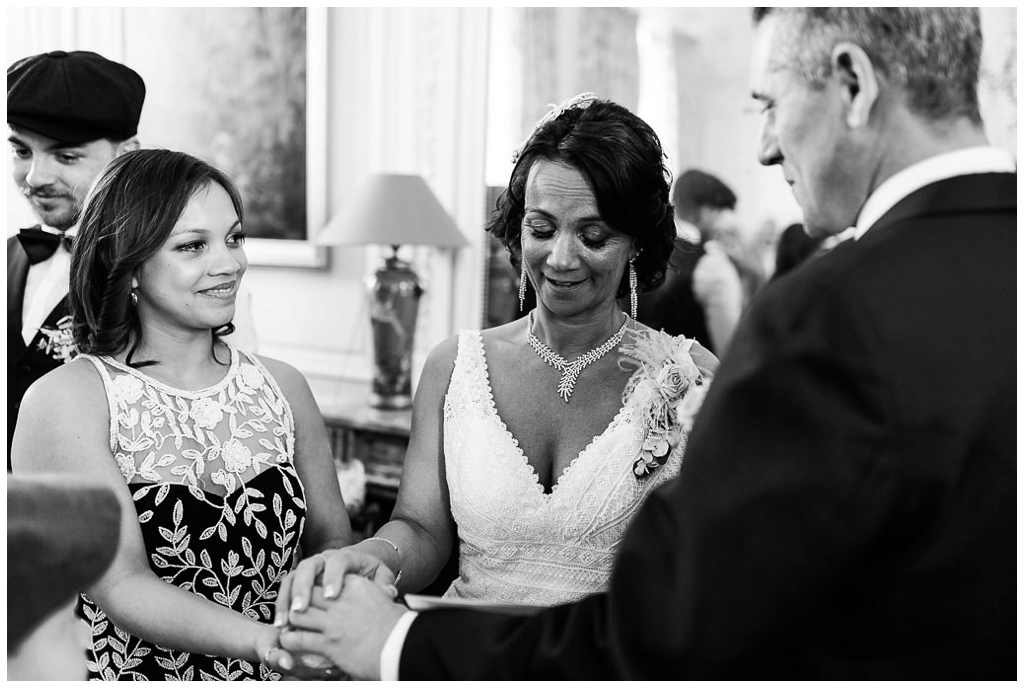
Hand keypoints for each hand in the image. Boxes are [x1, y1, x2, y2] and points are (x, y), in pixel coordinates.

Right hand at [274, 547, 396, 625]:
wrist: (360, 566)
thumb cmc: (371, 572)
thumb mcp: (381, 575)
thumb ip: (384, 583)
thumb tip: (389, 593)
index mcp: (346, 556)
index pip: (337, 561)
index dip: (333, 577)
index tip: (331, 596)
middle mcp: (324, 559)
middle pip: (308, 567)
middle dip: (303, 588)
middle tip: (300, 610)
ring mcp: (309, 569)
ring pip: (292, 578)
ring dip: (286, 600)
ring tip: (284, 623)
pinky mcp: (299, 580)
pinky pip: (286, 590)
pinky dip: (281, 607)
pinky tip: (281, 626)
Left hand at [280, 577, 406, 679]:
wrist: (401, 645)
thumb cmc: (397, 624)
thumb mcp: (384, 597)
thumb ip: (376, 590)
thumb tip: (385, 590)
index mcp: (355, 584)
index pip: (325, 577)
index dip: (315, 585)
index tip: (311, 592)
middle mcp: (341, 600)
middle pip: (308, 593)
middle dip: (297, 600)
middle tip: (292, 609)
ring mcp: (333, 622)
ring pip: (298, 614)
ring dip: (290, 620)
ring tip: (287, 625)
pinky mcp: (329, 643)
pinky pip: (299, 639)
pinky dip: (290, 641)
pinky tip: (290, 642)